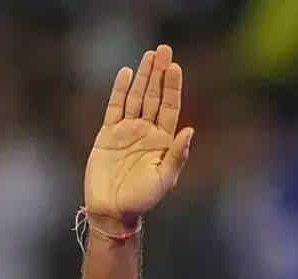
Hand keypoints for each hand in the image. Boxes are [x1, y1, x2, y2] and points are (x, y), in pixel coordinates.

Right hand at [84, 45, 193, 233]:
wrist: (113, 209)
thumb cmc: (142, 199)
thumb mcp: (165, 178)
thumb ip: (177, 154)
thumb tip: (190, 129)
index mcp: (163, 141)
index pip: (170, 107)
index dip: (173, 87)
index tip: (175, 67)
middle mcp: (147, 132)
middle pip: (154, 96)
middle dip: (159, 73)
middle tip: (163, 50)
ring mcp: (127, 131)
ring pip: (136, 97)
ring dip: (142, 77)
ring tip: (148, 55)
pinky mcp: (108, 134)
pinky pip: (115, 107)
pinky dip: (120, 91)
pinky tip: (125, 74)